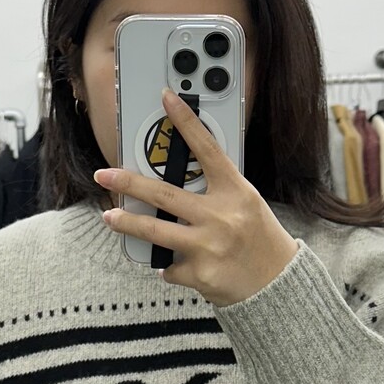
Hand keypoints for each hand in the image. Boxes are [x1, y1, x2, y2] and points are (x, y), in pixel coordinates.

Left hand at [94, 89, 299, 307]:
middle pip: (164, 194)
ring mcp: (208, 246)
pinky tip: (184, 265)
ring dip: (127, 223)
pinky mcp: (199, 273)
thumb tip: (174, 184)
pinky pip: (169, 266)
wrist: (279, 284)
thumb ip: (216, 192)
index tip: (167, 99)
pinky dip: (170, 266)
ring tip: (110, 217)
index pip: (208, 149)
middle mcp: (221, 216)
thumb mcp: (246, 205)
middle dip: (128, 182)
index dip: (186, 122)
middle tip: (104, 175)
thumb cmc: (261, 240)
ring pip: (154, 231)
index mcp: (236, 192)